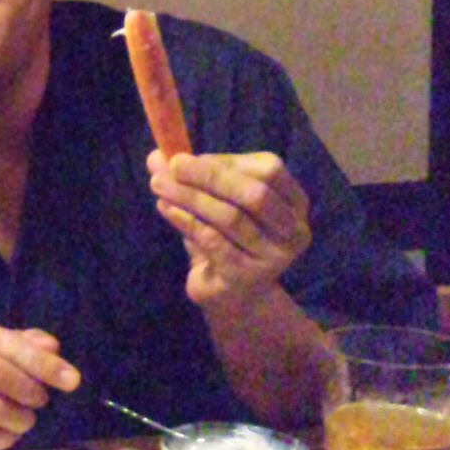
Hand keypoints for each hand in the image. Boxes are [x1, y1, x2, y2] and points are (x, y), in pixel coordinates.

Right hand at [0, 318, 80, 449]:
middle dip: (29, 390)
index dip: (43, 363)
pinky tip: (7, 435)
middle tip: (42, 401)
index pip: (8, 342)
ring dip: (18, 418)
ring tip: (26, 420)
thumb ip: (29, 346)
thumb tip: (52, 347)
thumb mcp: (5, 352)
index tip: (72, 381)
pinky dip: (1, 439)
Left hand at [148, 150, 311, 307]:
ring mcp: (274, 256)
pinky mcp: (248, 276)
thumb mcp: (212, 203)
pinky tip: (166, 209)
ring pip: (232, 218)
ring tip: (159, 185)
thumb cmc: (226, 239)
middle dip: (208, 176)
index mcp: (294, 202)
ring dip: (190, 197)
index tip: (186, 158)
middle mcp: (293, 229)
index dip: (226, 161)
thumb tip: (156, 155)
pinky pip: (214, 241)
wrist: (232, 294)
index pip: (269, 170)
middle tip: (171, 168)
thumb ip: (189, 178)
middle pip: (255, 194)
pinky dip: (186, 221)